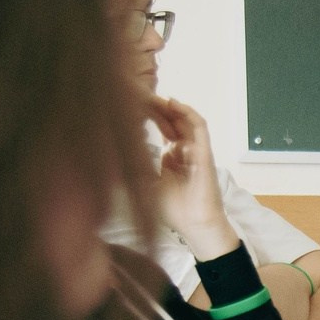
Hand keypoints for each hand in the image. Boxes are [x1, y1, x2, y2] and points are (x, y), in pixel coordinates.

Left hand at [146, 96, 235, 259]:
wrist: (195, 225)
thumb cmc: (174, 210)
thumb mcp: (146, 185)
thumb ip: (136, 169)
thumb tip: (113, 155)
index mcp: (172, 158)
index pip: (164, 130)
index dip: (151, 117)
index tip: (133, 106)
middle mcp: (185, 151)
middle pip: (174, 121)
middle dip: (159, 108)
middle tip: (141, 95)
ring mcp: (196, 150)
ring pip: (186, 119)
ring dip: (171, 106)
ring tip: (156, 96)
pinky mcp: (205, 152)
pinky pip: (199, 126)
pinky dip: (187, 112)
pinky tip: (173, 103)